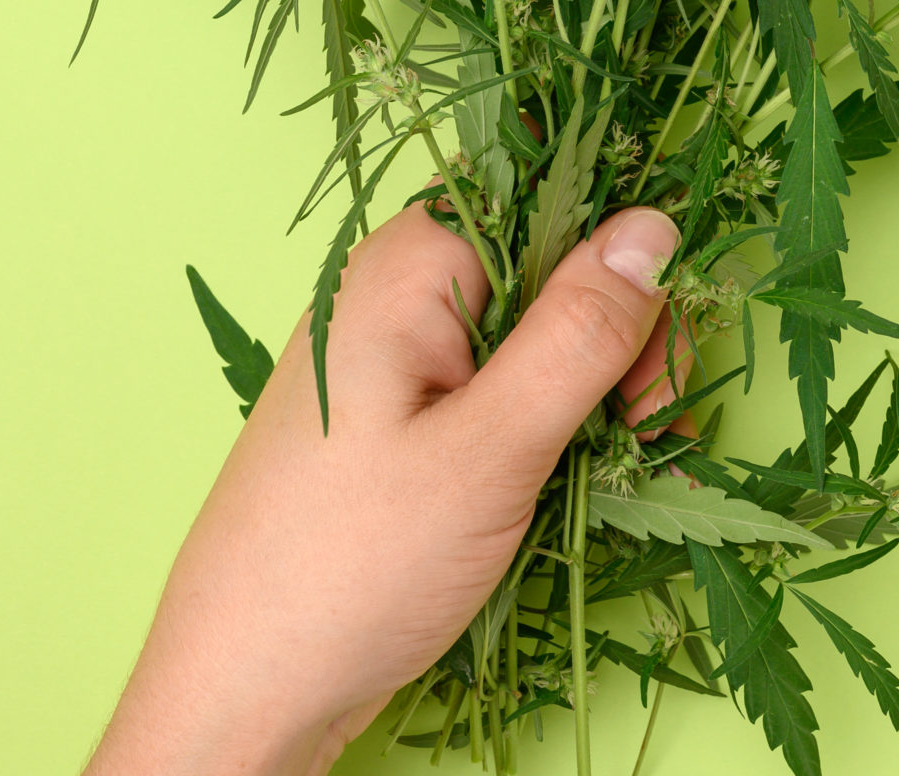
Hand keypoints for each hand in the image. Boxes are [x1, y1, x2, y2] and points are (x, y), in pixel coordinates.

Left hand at [85, 200, 692, 775]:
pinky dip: (550, 427)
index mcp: (408, 265)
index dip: (622, 266)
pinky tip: (579, 480)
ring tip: (619, 468)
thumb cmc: (351, 569)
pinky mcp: (399, 419)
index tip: (653, 360)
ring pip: (534, 336)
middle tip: (642, 433)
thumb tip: (657, 224)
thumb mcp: (490, 448)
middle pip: (551, 268)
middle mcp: (395, 291)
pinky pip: (498, 388)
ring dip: (592, 394)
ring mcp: (394, 357)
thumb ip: (580, 332)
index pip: (553, 202)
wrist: (242, 696)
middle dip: (616, 341)